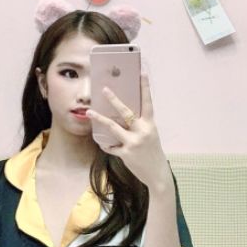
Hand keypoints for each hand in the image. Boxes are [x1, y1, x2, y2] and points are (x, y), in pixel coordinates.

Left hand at [86, 71, 171, 188]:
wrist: (157, 173)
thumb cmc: (152, 153)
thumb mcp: (150, 136)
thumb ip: (139, 126)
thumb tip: (123, 118)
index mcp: (150, 124)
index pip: (147, 102)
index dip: (145, 88)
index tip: (142, 73)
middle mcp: (142, 131)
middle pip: (126, 112)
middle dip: (114, 100)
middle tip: (104, 89)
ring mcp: (133, 142)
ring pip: (113, 127)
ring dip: (100, 119)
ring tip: (89, 111)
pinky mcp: (126, 153)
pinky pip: (110, 146)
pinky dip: (106, 144)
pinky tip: (104, 144)